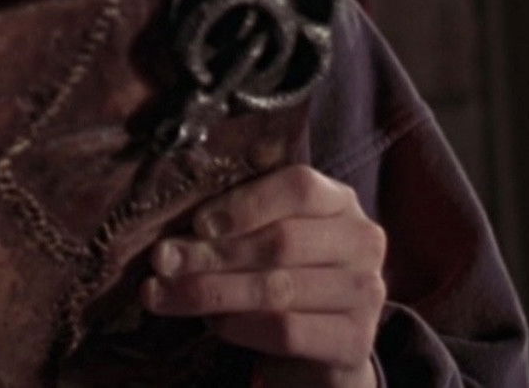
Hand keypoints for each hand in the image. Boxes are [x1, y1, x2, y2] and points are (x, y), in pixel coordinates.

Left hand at [142, 164, 387, 386]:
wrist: (320, 341)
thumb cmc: (281, 271)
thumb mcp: (265, 234)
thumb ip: (235, 220)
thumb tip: (171, 235)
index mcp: (339, 201)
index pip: (299, 186)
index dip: (246, 203)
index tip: (197, 223)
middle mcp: (362, 242)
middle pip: (280, 242)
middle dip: (211, 253)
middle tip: (161, 261)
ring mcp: (367, 293)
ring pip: (277, 289)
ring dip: (211, 291)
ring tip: (162, 294)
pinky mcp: (356, 341)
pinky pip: (287, 331)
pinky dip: (240, 326)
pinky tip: (210, 323)